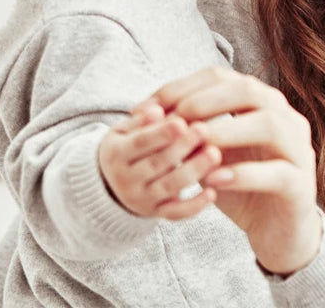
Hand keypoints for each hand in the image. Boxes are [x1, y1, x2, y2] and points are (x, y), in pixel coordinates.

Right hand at [98, 103, 221, 219]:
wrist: (109, 183)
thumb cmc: (126, 144)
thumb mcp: (123, 130)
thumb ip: (140, 120)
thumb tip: (157, 110)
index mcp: (116, 154)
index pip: (139, 143)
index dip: (160, 133)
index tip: (182, 121)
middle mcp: (126, 180)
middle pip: (157, 164)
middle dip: (182, 147)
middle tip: (204, 130)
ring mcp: (141, 199)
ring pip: (169, 187)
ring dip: (193, 172)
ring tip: (215, 154)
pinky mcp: (155, 213)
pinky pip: (175, 213)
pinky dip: (194, 206)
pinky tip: (213, 192)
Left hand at [141, 68, 321, 274]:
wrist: (277, 230)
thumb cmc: (239, 184)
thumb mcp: (208, 155)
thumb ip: (189, 135)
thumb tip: (150, 117)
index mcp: (260, 101)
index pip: (222, 78)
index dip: (183, 87)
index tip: (149, 107)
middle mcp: (284, 116)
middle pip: (249, 90)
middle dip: (207, 101)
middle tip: (175, 119)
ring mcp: (298, 148)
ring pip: (270, 125)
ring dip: (228, 131)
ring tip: (197, 143)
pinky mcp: (302, 185)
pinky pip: (278, 173)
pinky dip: (245, 174)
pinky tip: (215, 180)